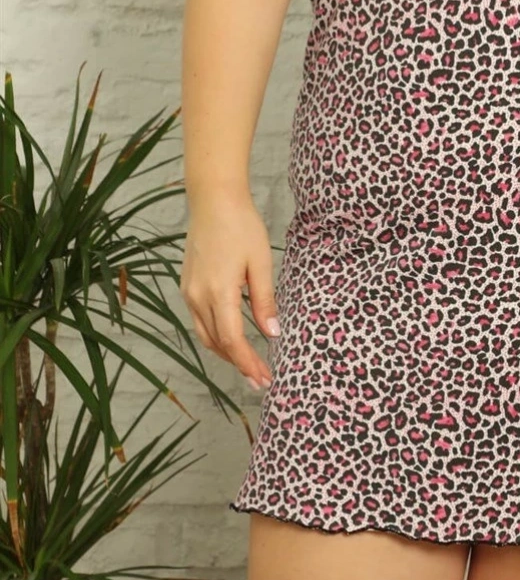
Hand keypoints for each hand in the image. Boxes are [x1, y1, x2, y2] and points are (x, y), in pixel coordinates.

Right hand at [179, 194, 279, 393]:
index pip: (232, 340)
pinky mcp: (187, 285)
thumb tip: (272, 334)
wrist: (213, 201)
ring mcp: (189, 291)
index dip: (248, 363)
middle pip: (217, 343)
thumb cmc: (241, 226)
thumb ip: (265, 300)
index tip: (263, 379)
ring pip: (205, 335)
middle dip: (239, 364)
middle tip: (261, 378)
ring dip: (225, 352)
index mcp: (218, 292)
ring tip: (248, 364)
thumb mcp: (261, 262)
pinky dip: (215, 335)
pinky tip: (231, 337)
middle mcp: (197, 296)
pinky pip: (199, 320)